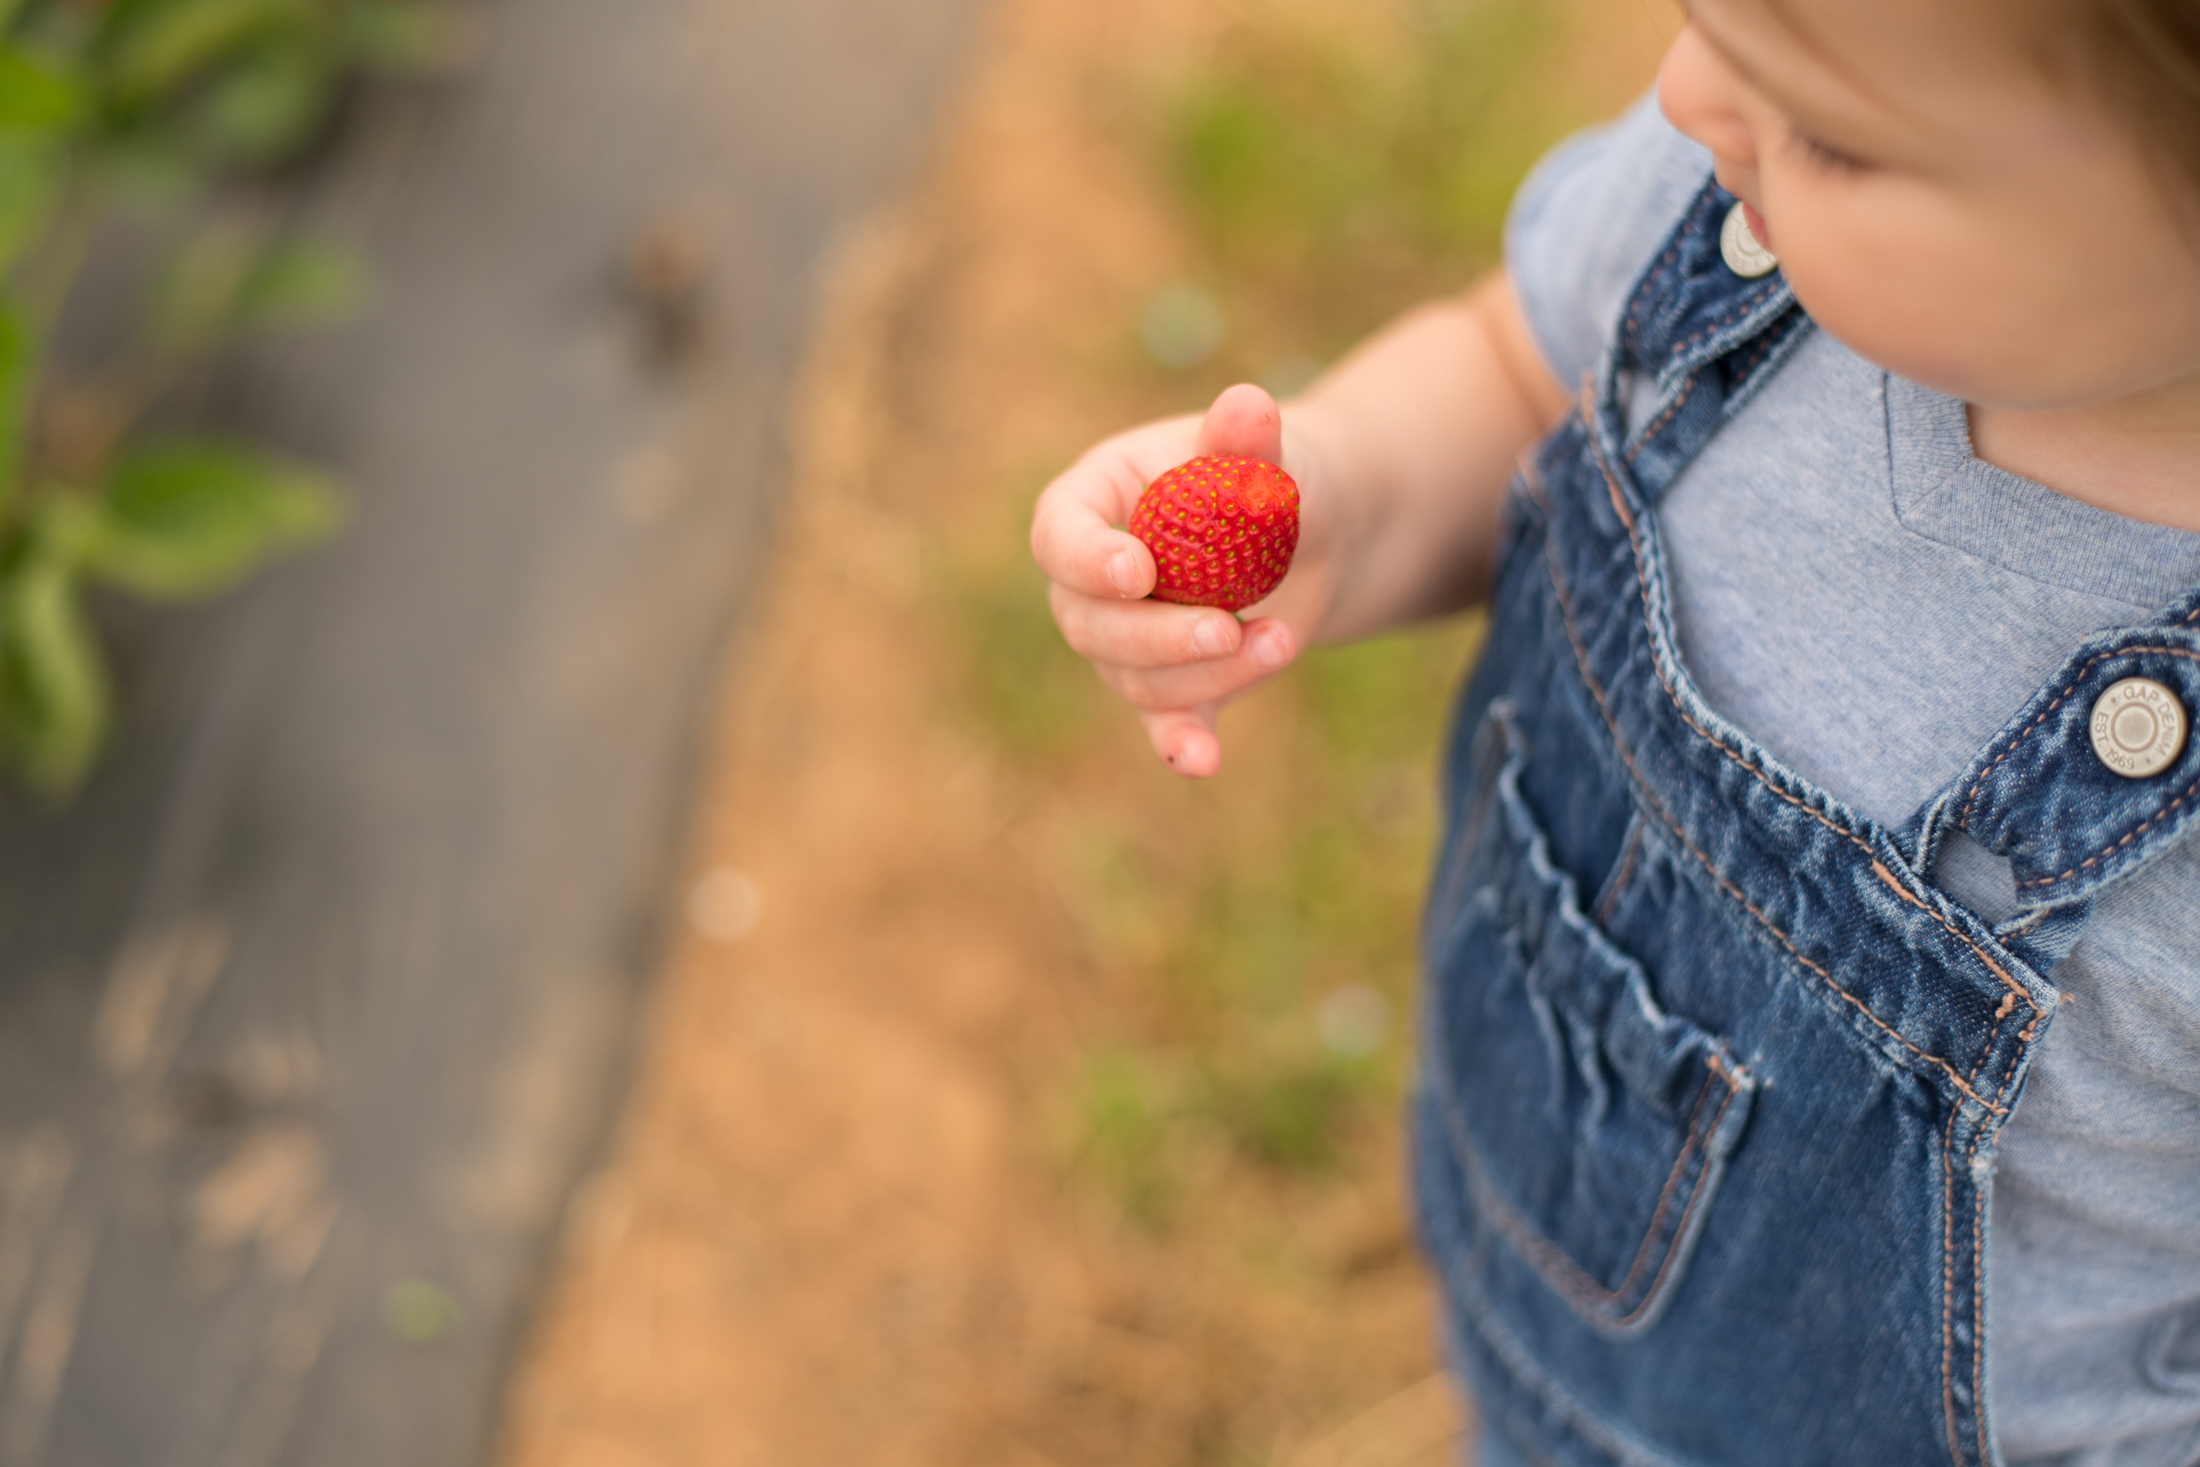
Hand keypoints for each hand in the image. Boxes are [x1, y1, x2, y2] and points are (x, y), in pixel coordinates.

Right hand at [1030, 383, 1336, 777]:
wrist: (1313, 534)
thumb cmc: (1272, 475)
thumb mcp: (1269, 454)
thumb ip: (1248, 443)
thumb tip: (1248, 405)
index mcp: (1096, 500)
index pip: (1060, 535)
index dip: (1087, 559)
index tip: (1137, 572)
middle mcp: (1094, 576)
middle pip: (1089, 623)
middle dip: (1157, 634)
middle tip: (1227, 627)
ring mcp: (1127, 638)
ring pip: (1133, 678)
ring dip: (1204, 672)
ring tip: (1282, 642)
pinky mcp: (1172, 685)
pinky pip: (1163, 721)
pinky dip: (1181, 743)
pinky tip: (1203, 761)